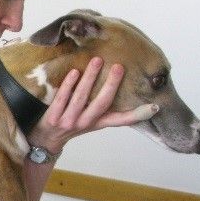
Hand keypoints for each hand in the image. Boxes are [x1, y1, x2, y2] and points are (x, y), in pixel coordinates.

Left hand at [29, 57, 157, 153]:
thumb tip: (119, 83)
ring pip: (80, 99)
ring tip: (97, 61)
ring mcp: (68, 121)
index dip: (138, 115)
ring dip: (89, 79)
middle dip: (111, 85)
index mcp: (98, 123)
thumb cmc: (72, 123)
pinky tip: (74, 72)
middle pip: (101, 104)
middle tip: (119, 67)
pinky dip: (68, 85)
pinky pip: (61, 99)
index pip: (121, 120)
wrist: (45, 139)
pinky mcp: (52, 118)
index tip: (154, 107)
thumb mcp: (91, 119)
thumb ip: (104, 107)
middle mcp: (85, 123)